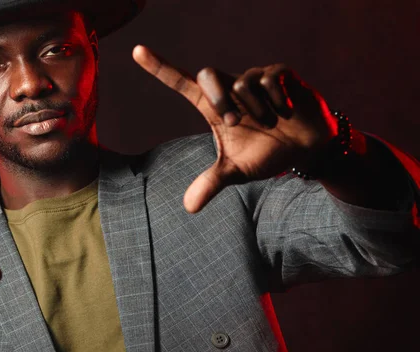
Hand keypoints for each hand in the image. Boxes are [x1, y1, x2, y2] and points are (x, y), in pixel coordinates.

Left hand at [133, 45, 337, 212]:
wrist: (307, 151)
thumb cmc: (267, 155)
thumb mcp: (236, 172)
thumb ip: (212, 183)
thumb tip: (189, 207)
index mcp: (214, 107)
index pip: (182, 83)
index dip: (160, 67)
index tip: (137, 52)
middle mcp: (231, 89)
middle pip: (207, 73)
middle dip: (218, 98)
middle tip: (234, 122)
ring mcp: (255, 79)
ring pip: (244, 82)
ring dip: (256, 109)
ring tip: (271, 123)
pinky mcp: (280, 75)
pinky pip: (271, 80)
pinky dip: (278, 102)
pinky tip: (287, 113)